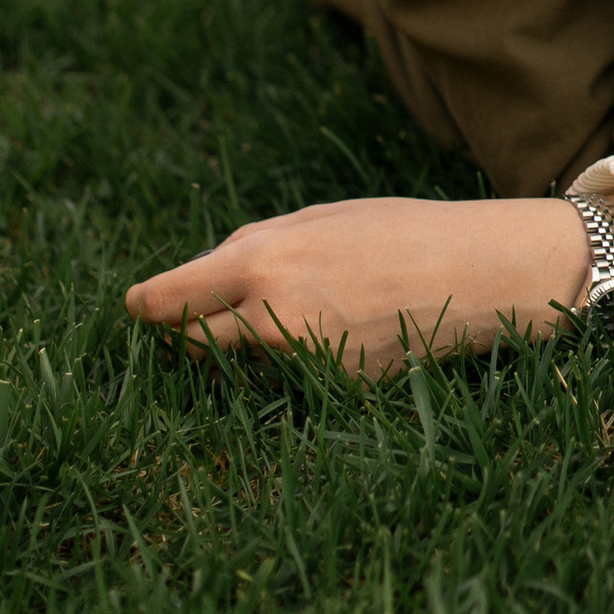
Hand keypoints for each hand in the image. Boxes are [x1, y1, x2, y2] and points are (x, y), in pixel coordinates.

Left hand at [124, 194, 590, 375]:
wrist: (475, 275)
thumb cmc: (394, 232)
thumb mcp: (314, 220)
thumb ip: (248, 248)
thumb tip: (196, 279)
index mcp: (256, 264)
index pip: (164, 301)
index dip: (145, 306)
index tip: (138, 308)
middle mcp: (268, 321)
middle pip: (190, 344)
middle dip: (190, 330)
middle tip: (203, 316)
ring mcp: (299, 365)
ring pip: (239, 365)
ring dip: (243, 348)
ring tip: (289, 314)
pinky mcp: (330, 393)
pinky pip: (287, 382)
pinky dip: (293, 364)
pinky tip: (334, 333)